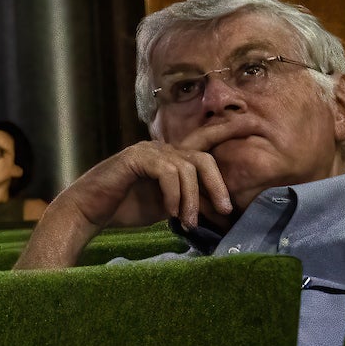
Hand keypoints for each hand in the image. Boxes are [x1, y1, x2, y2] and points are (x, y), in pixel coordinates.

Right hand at [57, 113, 262, 232]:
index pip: (205, 139)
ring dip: (192, 199)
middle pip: (203, 157)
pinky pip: (167, 173)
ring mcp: (148, 151)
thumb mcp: (168, 206)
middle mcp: (162, 149)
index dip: (229, 129)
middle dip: (217, 184)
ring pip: (187, 168)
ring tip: (190, 221)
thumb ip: (191, 201)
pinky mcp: (135, 158)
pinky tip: (169, 211)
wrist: (89, 211)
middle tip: (225, 210)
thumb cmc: (125, 208)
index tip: (255, 124)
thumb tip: (223, 212)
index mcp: (171, 157)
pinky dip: (173, 195)